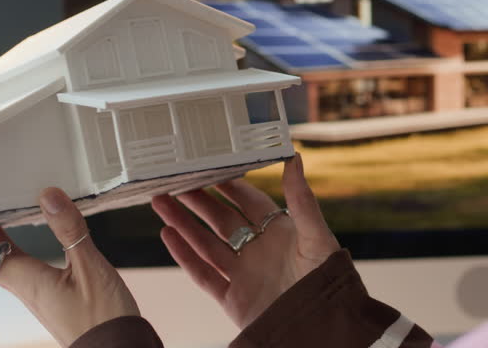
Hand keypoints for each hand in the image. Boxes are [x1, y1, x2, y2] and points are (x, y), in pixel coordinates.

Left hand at [0, 187, 139, 346]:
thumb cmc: (103, 319)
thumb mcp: (90, 269)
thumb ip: (69, 230)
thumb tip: (48, 195)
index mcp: (23, 278)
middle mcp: (20, 283)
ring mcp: (31, 287)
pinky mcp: (45, 289)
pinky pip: (15, 258)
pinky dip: (7, 238)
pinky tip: (14, 226)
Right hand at [151, 153, 339, 328]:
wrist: (322, 332)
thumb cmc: (328, 284)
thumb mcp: (317, 237)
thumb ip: (302, 200)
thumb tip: (294, 157)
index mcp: (280, 234)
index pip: (249, 202)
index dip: (229, 185)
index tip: (208, 166)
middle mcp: (258, 252)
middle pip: (221, 220)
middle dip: (197, 201)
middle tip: (175, 182)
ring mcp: (243, 275)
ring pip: (205, 244)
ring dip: (182, 224)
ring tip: (160, 202)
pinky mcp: (233, 300)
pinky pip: (203, 275)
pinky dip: (184, 256)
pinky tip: (168, 236)